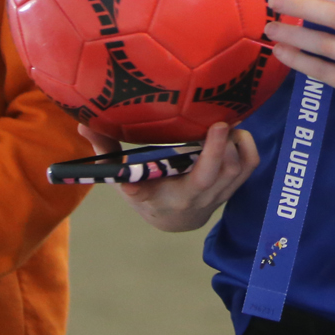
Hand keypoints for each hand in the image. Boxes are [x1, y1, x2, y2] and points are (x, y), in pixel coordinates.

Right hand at [81, 121, 258, 232]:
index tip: (215, 126)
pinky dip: (247, 145)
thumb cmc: (144, 193)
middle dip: (228, 141)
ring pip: (242, 166)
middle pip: (227, 169)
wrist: (171, 219)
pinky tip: (234, 130)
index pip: (202, 178)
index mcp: (178, 197)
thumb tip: (83, 124)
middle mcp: (205, 198)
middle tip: (218, 116)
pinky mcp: (233, 186)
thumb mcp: (122, 179)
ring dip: (237, 141)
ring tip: (222, 121)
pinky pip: (250, 165)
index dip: (212, 152)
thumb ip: (106, 152)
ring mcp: (222, 193)